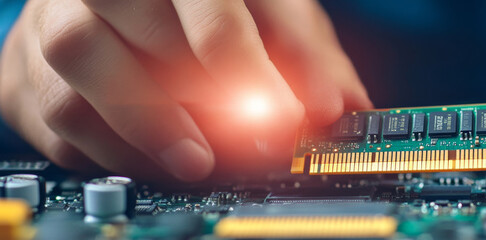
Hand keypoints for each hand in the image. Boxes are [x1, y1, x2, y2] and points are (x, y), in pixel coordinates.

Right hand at [0, 0, 371, 180]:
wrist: (118, 3)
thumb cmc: (202, 6)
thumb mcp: (268, 12)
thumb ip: (306, 55)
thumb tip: (343, 106)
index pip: (214, 10)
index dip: (252, 72)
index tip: (286, 120)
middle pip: (138, 28)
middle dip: (199, 99)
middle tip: (242, 146)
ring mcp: (55, 18)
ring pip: (81, 66)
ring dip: (146, 126)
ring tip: (197, 161)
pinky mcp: (26, 67)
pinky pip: (54, 111)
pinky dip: (108, 146)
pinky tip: (152, 158)